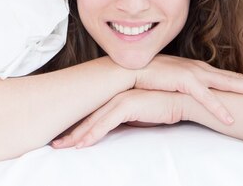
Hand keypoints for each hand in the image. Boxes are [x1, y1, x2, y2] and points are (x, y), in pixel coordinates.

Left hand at [51, 89, 183, 148]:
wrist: (187, 97)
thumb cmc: (167, 105)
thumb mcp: (143, 115)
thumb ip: (128, 119)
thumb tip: (115, 130)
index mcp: (118, 96)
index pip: (94, 113)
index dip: (79, 126)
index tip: (65, 138)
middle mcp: (116, 94)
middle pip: (89, 116)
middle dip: (71, 131)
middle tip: (55, 144)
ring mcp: (121, 98)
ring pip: (94, 120)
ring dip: (78, 135)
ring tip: (62, 147)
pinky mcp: (129, 104)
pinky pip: (106, 123)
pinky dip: (93, 134)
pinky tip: (82, 145)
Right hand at [134, 54, 242, 124]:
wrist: (128, 71)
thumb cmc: (150, 77)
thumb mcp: (175, 82)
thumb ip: (189, 89)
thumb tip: (199, 99)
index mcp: (200, 70)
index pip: (230, 76)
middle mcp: (200, 69)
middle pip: (235, 77)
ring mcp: (193, 73)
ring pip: (226, 83)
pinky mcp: (182, 81)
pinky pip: (204, 97)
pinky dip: (218, 107)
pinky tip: (230, 117)